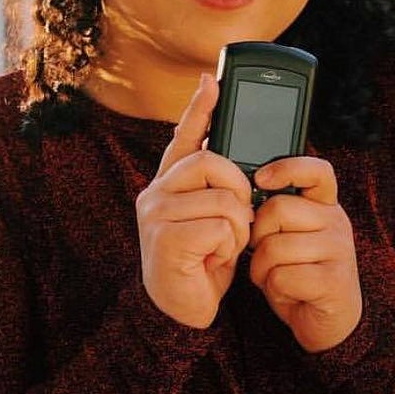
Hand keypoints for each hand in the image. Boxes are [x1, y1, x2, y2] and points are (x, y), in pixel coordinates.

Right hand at [135, 74, 254, 328]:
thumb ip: (218, 188)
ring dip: (236, 227)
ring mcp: (157, 215)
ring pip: (222, 198)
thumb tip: (239, 157)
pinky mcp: (166, 240)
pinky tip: (214, 259)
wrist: (182, 313)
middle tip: (239, 218)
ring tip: (224, 245)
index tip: (212, 80)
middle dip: (239, 188)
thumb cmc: (202, 262)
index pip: (184, 137)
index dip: (200, 108)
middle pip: (211, 161)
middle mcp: (155, 193)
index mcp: (167, 184)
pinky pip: (219, 227)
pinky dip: (228, 246)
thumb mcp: (214, 219)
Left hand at [249, 157, 361, 351]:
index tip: (261, 178)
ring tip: (275, 276)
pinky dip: (273, 288)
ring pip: (274, 246)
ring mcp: (339, 251)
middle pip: (278, 209)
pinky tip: (287, 292)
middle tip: (264, 254)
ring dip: (261, 268)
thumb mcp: (289, 235)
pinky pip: (282, 276)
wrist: (327, 322)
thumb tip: (243, 196)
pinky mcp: (334, 282)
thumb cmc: (299, 272)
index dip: (287, 167)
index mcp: (325, 205)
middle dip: (257, 235)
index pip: (317, 171)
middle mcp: (337, 222)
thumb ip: (276, 213)